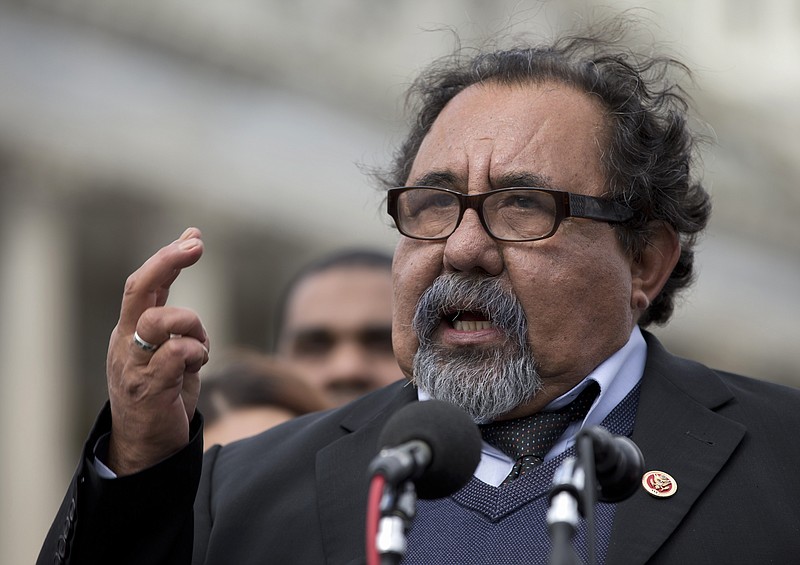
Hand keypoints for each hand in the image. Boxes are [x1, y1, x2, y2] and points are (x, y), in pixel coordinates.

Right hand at [106, 227, 209, 474]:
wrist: (146, 448)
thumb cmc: (164, 391)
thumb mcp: (170, 347)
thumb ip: (180, 317)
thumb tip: (194, 289)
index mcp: (131, 330)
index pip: (144, 284)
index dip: (168, 257)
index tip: (194, 236)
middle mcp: (126, 343)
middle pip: (139, 290)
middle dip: (167, 262)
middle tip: (195, 246)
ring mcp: (134, 365)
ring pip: (159, 319)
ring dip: (192, 324)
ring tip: (199, 348)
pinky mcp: (149, 389)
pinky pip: (176, 354)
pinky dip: (195, 353)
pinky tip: (196, 366)